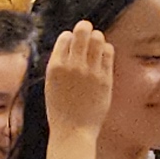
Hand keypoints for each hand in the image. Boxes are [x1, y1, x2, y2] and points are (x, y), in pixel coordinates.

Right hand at [44, 21, 113, 144]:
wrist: (73, 131)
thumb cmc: (60, 110)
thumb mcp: (51, 84)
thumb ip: (59, 64)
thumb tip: (68, 45)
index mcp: (56, 66)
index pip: (65, 37)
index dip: (69, 37)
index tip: (72, 42)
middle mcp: (73, 65)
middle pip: (82, 32)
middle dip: (84, 27)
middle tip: (86, 28)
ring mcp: (91, 71)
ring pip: (98, 39)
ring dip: (96, 37)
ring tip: (95, 43)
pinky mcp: (105, 78)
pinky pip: (108, 53)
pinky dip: (106, 49)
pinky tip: (103, 54)